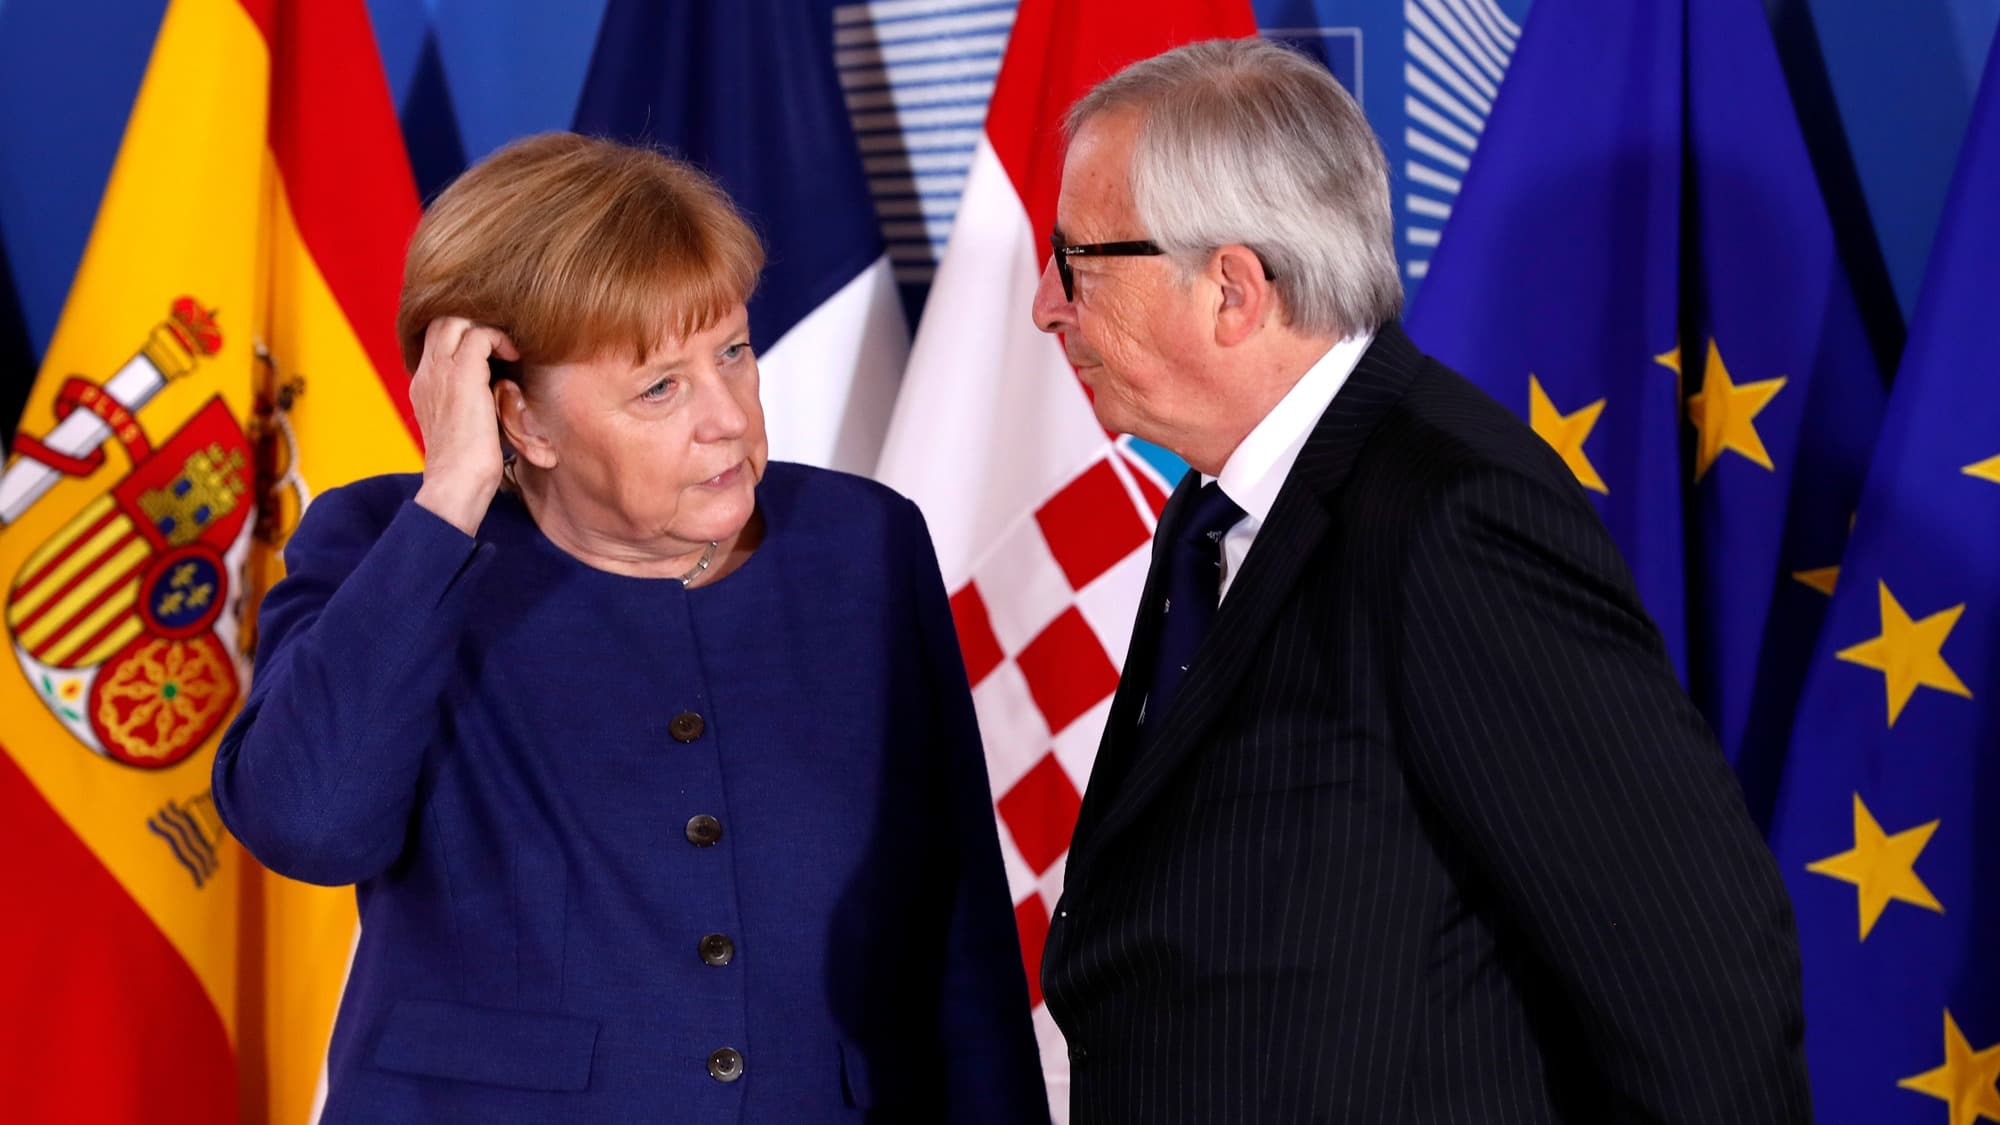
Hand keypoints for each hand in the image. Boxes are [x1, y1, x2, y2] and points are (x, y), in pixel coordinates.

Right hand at [410, 317, 518, 534]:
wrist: (456, 485)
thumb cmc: (467, 468)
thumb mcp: (464, 428)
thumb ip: (471, 404)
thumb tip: (494, 395)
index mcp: (423, 386)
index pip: (435, 340)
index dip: (462, 333)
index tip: (492, 348)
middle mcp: (426, 374)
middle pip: (440, 321)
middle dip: (473, 321)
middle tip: (502, 341)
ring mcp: (440, 373)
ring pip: (455, 320)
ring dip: (486, 327)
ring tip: (509, 348)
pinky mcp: (461, 377)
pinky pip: (478, 335)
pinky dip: (499, 339)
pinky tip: (514, 356)